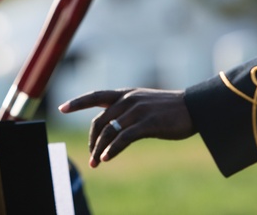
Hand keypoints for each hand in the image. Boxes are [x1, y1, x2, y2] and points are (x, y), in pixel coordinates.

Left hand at [58, 88, 193, 167]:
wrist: (194, 107)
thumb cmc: (169, 108)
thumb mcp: (144, 102)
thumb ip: (126, 109)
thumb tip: (110, 123)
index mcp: (126, 93)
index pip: (96, 96)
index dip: (77, 102)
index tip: (62, 108)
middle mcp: (128, 100)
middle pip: (100, 121)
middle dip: (92, 141)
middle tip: (91, 157)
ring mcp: (138, 111)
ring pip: (109, 131)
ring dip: (100, 149)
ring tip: (97, 163)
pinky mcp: (148, 123)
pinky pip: (124, 138)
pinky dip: (113, 149)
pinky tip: (107, 158)